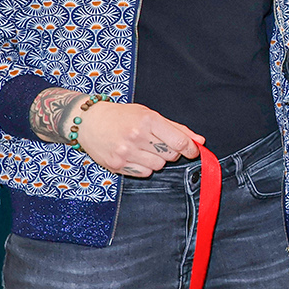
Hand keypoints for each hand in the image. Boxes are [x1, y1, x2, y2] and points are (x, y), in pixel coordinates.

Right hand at [74, 101, 202, 176]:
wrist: (89, 122)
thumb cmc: (122, 117)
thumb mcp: (149, 115)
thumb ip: (176, 128)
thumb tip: (200, 141)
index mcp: (148, 120)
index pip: (179, 141)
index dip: (191, 149)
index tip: (193, 151)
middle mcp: (136, 136)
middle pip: (171, 155)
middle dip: (171, 152)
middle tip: (159, 144)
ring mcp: (125, 152)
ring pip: (158, 166)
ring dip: (157, 160)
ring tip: (144, 148)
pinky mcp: (117, 165)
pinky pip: (144, 173)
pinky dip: (145, 167)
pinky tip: (135, 155)